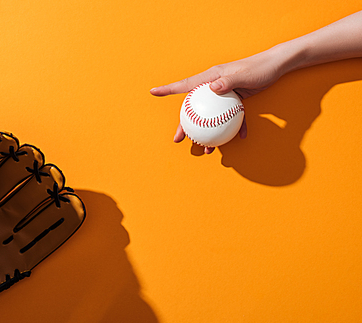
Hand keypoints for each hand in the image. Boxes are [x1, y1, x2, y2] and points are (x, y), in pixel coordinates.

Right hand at [150, 48, 286, 153]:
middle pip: (194, 108)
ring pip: (209, 117)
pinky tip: (239, 138)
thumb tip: (212, 87)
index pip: (186, 85)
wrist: (275, 67)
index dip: (168, 89)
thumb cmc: (258, 68)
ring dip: (207, 134)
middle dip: (184, 125)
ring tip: (207, 148)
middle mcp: (213, 87)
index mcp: (210, 78)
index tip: (153, 92)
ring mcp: (223, 95)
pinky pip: (228, 117)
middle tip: (179, 139)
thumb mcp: (243, 75)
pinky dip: (233, 128)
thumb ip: (227, 81)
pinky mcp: (234, 101)